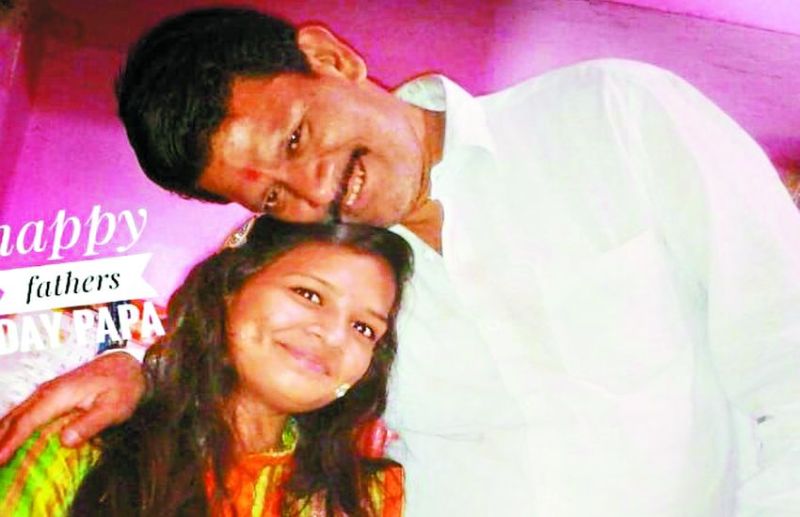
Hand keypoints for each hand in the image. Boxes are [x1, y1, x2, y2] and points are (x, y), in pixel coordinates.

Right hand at [0, 352, 144, 463]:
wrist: (127, 363)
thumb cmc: (123, 386)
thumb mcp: (114, 408)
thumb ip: (90, 424)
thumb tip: (65, 442)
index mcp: (59, 395)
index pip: (27, 421)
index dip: (10, 442)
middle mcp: (47, 392)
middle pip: (14, 418)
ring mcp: (46, 392)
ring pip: (16, 414)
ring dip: (1, 433)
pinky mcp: (50, 395)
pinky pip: (23, 412)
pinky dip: (11, 426)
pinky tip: (6, 438)